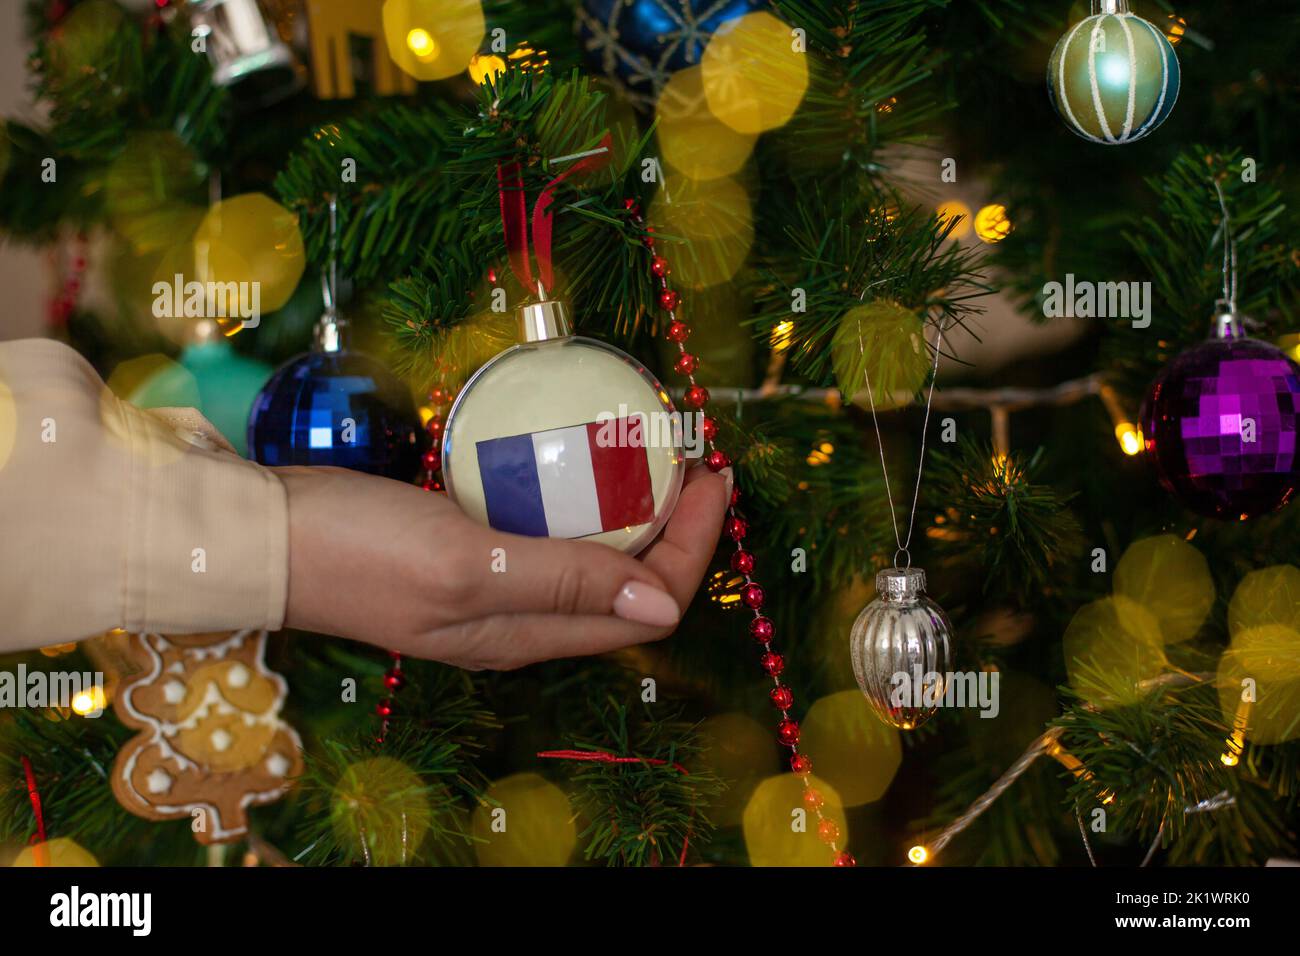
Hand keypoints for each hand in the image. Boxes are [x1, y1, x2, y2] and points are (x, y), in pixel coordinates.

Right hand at [276, 463, 730, 668]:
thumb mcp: (469, 565)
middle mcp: (522, 620)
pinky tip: (575, 456)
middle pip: (629, 584)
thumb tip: (663, 604)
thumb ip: (565, 583)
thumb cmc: (360, 551)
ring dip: (632, 509)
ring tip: (652, 451)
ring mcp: (494, 585)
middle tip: (693, 455)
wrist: (262, 537)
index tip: (710, 475)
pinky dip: (578, 497)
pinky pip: (546, 530)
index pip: (647, 606)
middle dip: (677, 526)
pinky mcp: (468, 549)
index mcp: (530, 634)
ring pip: (591, 556)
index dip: (694, 548)